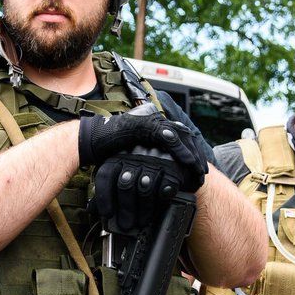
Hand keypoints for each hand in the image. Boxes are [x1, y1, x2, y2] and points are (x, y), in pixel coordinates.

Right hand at [78, 110, 207, 175]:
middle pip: (184, 137)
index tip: (197, 172)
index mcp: (154, 127)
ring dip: (191, 154)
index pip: (179, 139)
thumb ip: (146, 158)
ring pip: (180, 136)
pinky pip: (168, 136)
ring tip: (198, 171)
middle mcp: (155, 120)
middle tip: (202, 173)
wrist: (92, 140)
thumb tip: (157, 174)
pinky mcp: (146, 124)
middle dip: (195, 156)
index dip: (190, 155)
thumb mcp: (133, 156)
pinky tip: (187, 162)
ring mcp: (150, 120)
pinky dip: (179, 150)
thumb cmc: (110, 149)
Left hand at [92, 151, 197, 232]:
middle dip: (125, 209)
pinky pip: (165, 185)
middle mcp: (133, 156)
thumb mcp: (120, 167)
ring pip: (144, 188)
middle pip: (125, 186)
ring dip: (143, 209)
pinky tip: (159, 204)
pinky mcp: (171, 165)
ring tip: (141, 221)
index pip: (105, 176)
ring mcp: (153, 160)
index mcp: (117, 155)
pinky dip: (161, 197)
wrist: (168, 142)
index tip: (107, 214)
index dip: (104, 198)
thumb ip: (108, 186)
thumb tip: (91, 209)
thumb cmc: (139, 160)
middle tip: (126, 224)